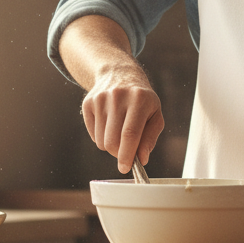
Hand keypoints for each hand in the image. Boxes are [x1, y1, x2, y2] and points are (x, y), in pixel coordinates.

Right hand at [59, 15, 164, 173]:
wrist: (119, 74)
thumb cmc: (142, 100)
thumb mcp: (155, 114)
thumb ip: (150, 138)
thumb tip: (141, 159)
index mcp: (139, 99)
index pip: (130, 134)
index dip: (127, 155)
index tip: (126, 168)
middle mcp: (118, 97)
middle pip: (113, 141)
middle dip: (120, 153)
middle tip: (127, 151)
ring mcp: (100, 99)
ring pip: (101, 141)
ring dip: (111, 145)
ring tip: (119, 131)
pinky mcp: (88, 103)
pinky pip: (93, 135)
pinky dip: (101, 137)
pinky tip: (109, 124)